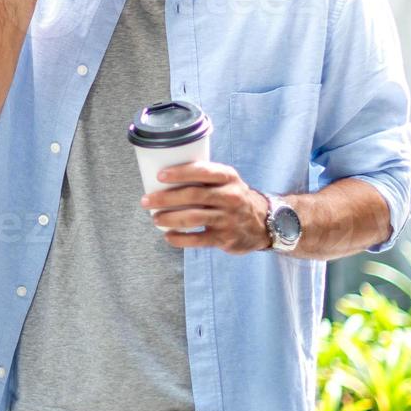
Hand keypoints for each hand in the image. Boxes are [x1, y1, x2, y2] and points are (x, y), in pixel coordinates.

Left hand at [140, 162, 270, 254]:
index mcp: (228, 177)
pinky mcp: (225, 238)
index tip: (160, 176)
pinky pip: (198, 239)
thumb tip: (163, 177)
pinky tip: (168, 237)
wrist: (263, 223)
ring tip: (155, 219)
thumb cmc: (233, 197)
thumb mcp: (226, 181)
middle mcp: (230, 196)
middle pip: (193, 195)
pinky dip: (180, 239)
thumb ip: (203, 177)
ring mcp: (228, 218)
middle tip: (146, 200)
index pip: (203, 171)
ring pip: (193, 217)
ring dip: (169, 218)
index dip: (180, 173)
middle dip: (166, 198)